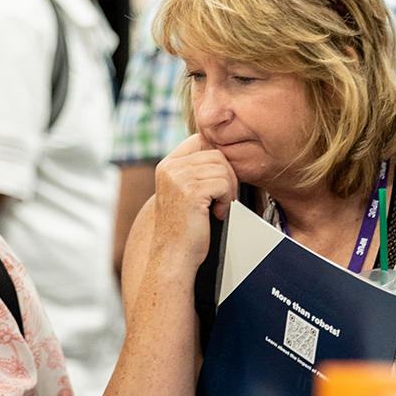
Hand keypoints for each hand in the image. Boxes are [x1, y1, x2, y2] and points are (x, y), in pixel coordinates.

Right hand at [150, 133, 238, 264]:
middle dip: (227, 175)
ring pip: (222, 168)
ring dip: (228, 189)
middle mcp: (170, 168)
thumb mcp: (184, 191)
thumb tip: (221, 155)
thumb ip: (195, 171)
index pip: (199, 140)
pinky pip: (224, 183)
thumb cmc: (183, 228)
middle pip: (215, 153)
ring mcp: (179, 178)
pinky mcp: (191, 191)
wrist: (174, 255)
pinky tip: (217, 213)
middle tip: (224, 197)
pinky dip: (227, 200)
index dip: (217, 157)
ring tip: (218, 207)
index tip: (220, 179)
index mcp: (167, 165)